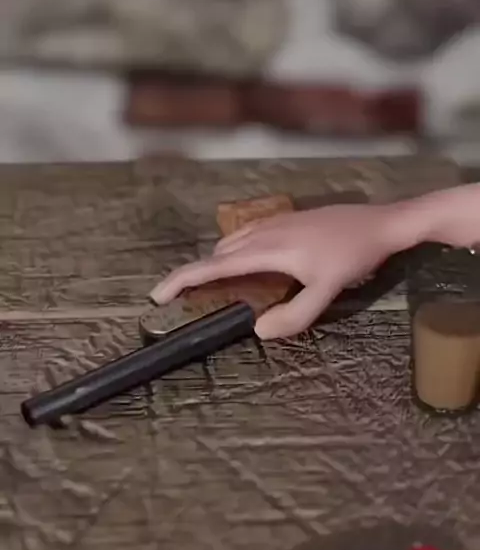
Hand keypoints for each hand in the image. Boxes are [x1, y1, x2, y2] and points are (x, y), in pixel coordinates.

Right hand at [150, 203, 400, 338]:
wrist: (381, 223)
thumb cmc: (354, 257)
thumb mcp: (328, 291)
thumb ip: (295, 314)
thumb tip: (258, 330)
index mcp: (268, 250)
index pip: (215, 266)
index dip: (183, 279)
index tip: (157, 294)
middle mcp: (265, 232)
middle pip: (217, 254)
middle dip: (195, 274)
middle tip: (181, 299)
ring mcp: (275, 222)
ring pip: (232, 243)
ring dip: (215, 263)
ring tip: (209, 287)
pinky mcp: (287, 219)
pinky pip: (248, 234)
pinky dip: (234, 251)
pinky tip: (245, 260)